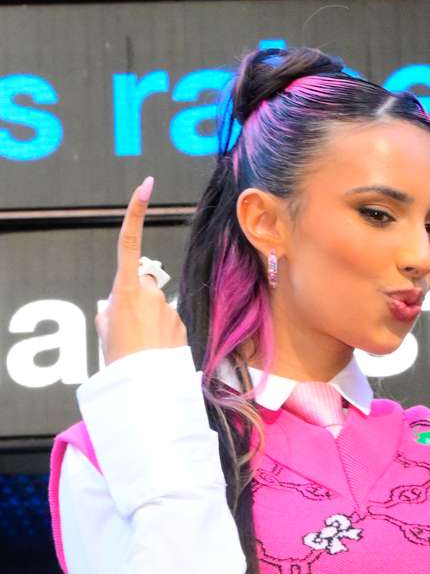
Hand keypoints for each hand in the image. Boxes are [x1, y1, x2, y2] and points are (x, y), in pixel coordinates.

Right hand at [96, 177, 187, 365]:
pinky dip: (162, 334)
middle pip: (142, 284)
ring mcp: (169, 309)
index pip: (129, 242)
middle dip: (137, 300)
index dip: (136, 213)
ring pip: (156, 306)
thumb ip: (110, 309)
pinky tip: (155, 352)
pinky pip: (169, 323)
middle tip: (129, 329)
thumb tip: (118, 306)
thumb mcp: (103, 329)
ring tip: (142, 346)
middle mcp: (150, 293)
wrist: (143, 386)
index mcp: (126, 289)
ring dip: (150, 320)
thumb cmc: (118, 357)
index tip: (145, 187)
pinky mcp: (182, 325)